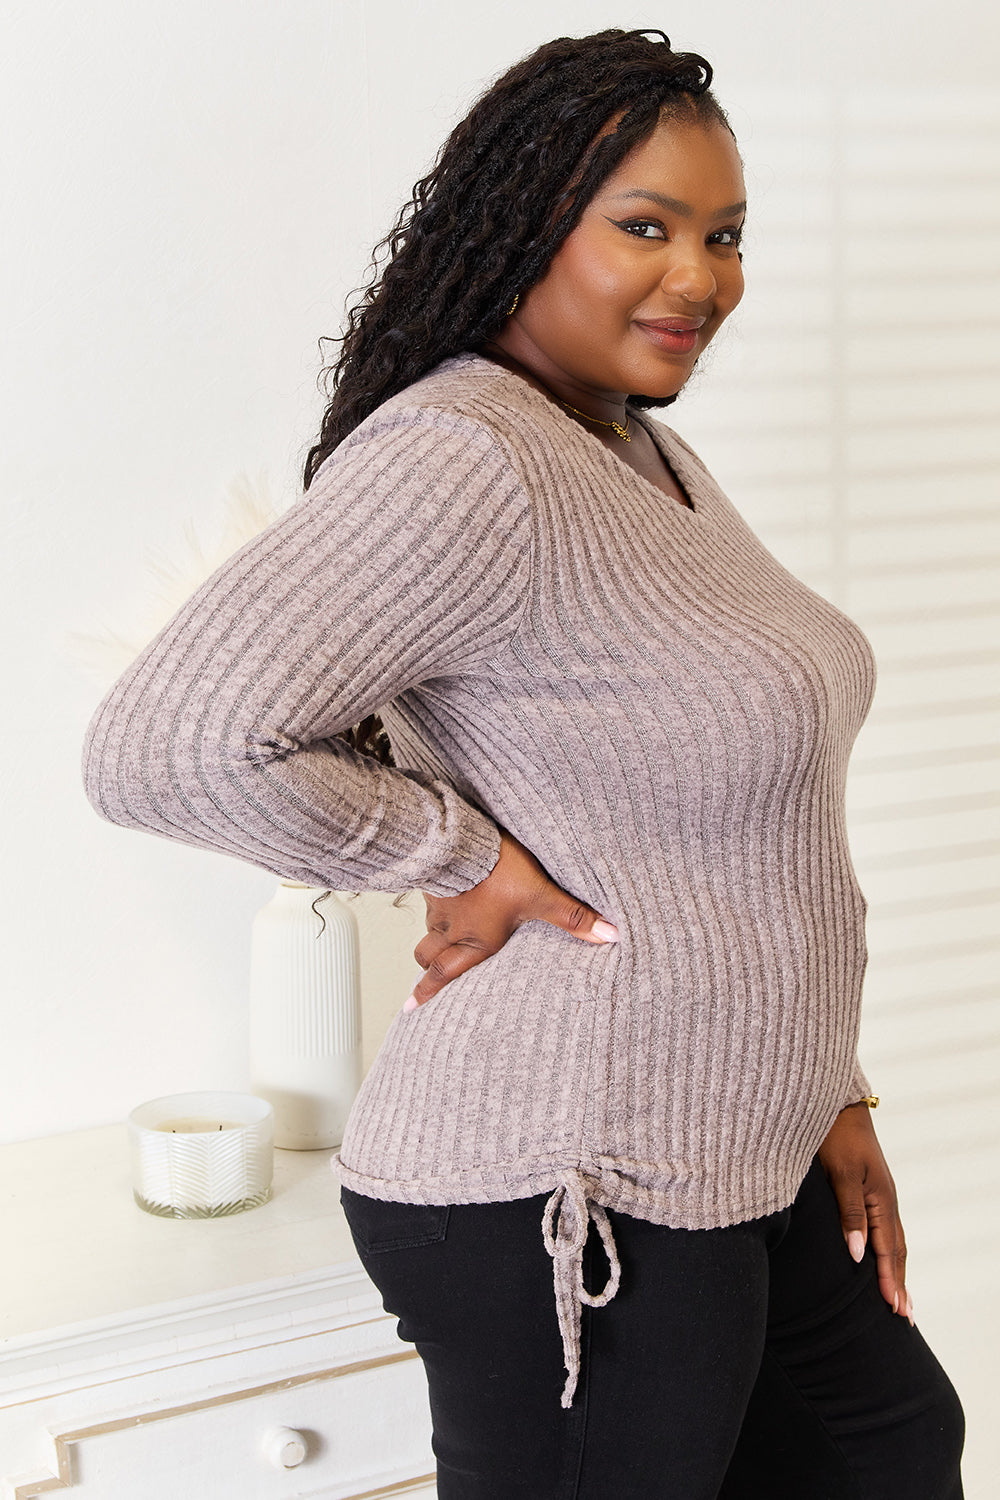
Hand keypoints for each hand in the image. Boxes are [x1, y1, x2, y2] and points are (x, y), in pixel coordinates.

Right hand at [405, 830, 617, 1007]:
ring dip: (428, 941)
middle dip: (425, 974)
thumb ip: (573, 917)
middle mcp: (452, 929)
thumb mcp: (540, 895)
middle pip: (428, 959)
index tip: (410, 1009)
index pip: (446, 974)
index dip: (427, 994)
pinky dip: (432, 909)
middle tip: (418, 988)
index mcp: (476, 941)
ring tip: (431, 947)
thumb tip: (609, 935)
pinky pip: (428, 903)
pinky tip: (440, 901)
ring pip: (427, 932)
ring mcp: (438, 905)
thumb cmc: (497, 871)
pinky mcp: (433, 882)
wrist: (461, 838)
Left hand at [817, 1103, 912, 1323]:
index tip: (896, 1311)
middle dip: (899, 1283)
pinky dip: (887, 1249)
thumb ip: (850, 1214)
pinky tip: (880, 1256)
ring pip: (892, 1239)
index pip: (888, 1250)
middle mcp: (885, 1199)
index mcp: (881, 1199)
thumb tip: (860, 1256)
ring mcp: (879, 1193)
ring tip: (898, 1296)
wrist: (835, 1104)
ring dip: (895, 1269)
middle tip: (904, 1316)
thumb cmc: (835, 1136)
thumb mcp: (840, 1174)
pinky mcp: (869, 1187)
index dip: (891, 1281)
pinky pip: (883, 1227)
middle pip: (896, 1249)